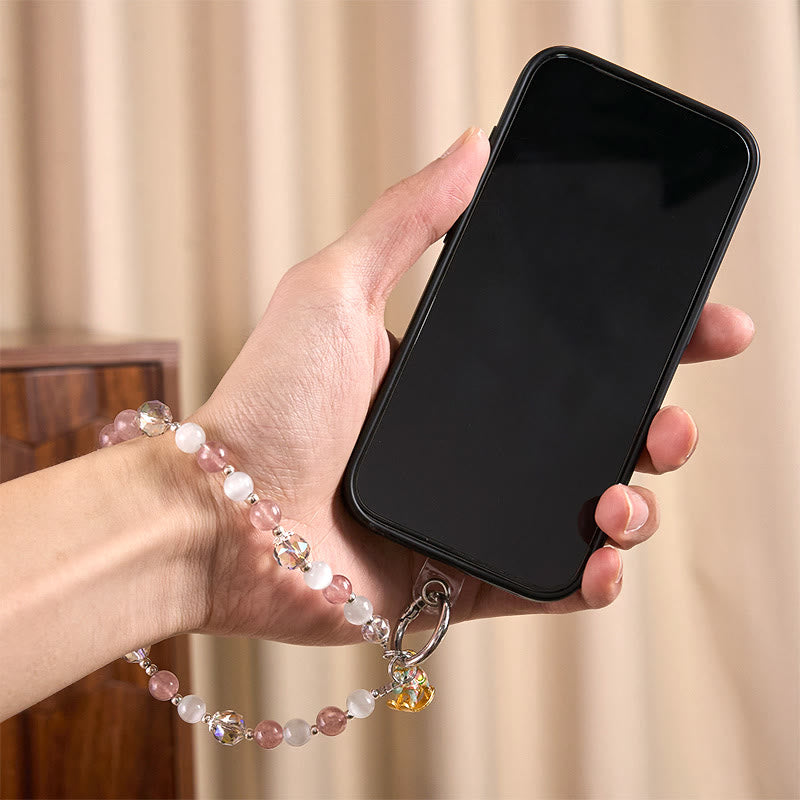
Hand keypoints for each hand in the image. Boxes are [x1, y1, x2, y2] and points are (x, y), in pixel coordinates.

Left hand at [187, 127, 754, 643]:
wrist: (220, 514)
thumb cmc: (268, 402)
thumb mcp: (336, 287)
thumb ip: (406, 219)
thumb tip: (472, 147)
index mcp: (456, 380)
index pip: (568, 359)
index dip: (640, 346)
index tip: (701, 327)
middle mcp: (471, 447)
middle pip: (593, 436)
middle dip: (656, 428)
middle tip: (670, 420)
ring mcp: (470, 516)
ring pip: (586, 513)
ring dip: (634, 506)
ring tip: (623, 493)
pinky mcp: (459, 584)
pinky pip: (547, 586)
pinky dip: (592, 579)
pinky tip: (603, 558)